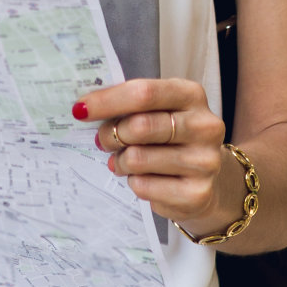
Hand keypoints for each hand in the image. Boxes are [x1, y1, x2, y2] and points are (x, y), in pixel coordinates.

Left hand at [73, 78, 235, 231]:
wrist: (205, 178)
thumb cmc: (169, 136)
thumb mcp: (157, 110)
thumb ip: (128, 104)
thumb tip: (84, 107)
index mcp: (191, 95)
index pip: (144, 93)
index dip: (107, 101)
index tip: (81, 109)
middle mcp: (204, 126)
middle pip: (139, 126)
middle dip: (111, 134)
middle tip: (103, 140)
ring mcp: (205, 162)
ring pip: (138, 159)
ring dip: (121, 161)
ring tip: (124, 161)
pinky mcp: (197, 194)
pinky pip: (144, 187)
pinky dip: (134, 182)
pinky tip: (144, 178)